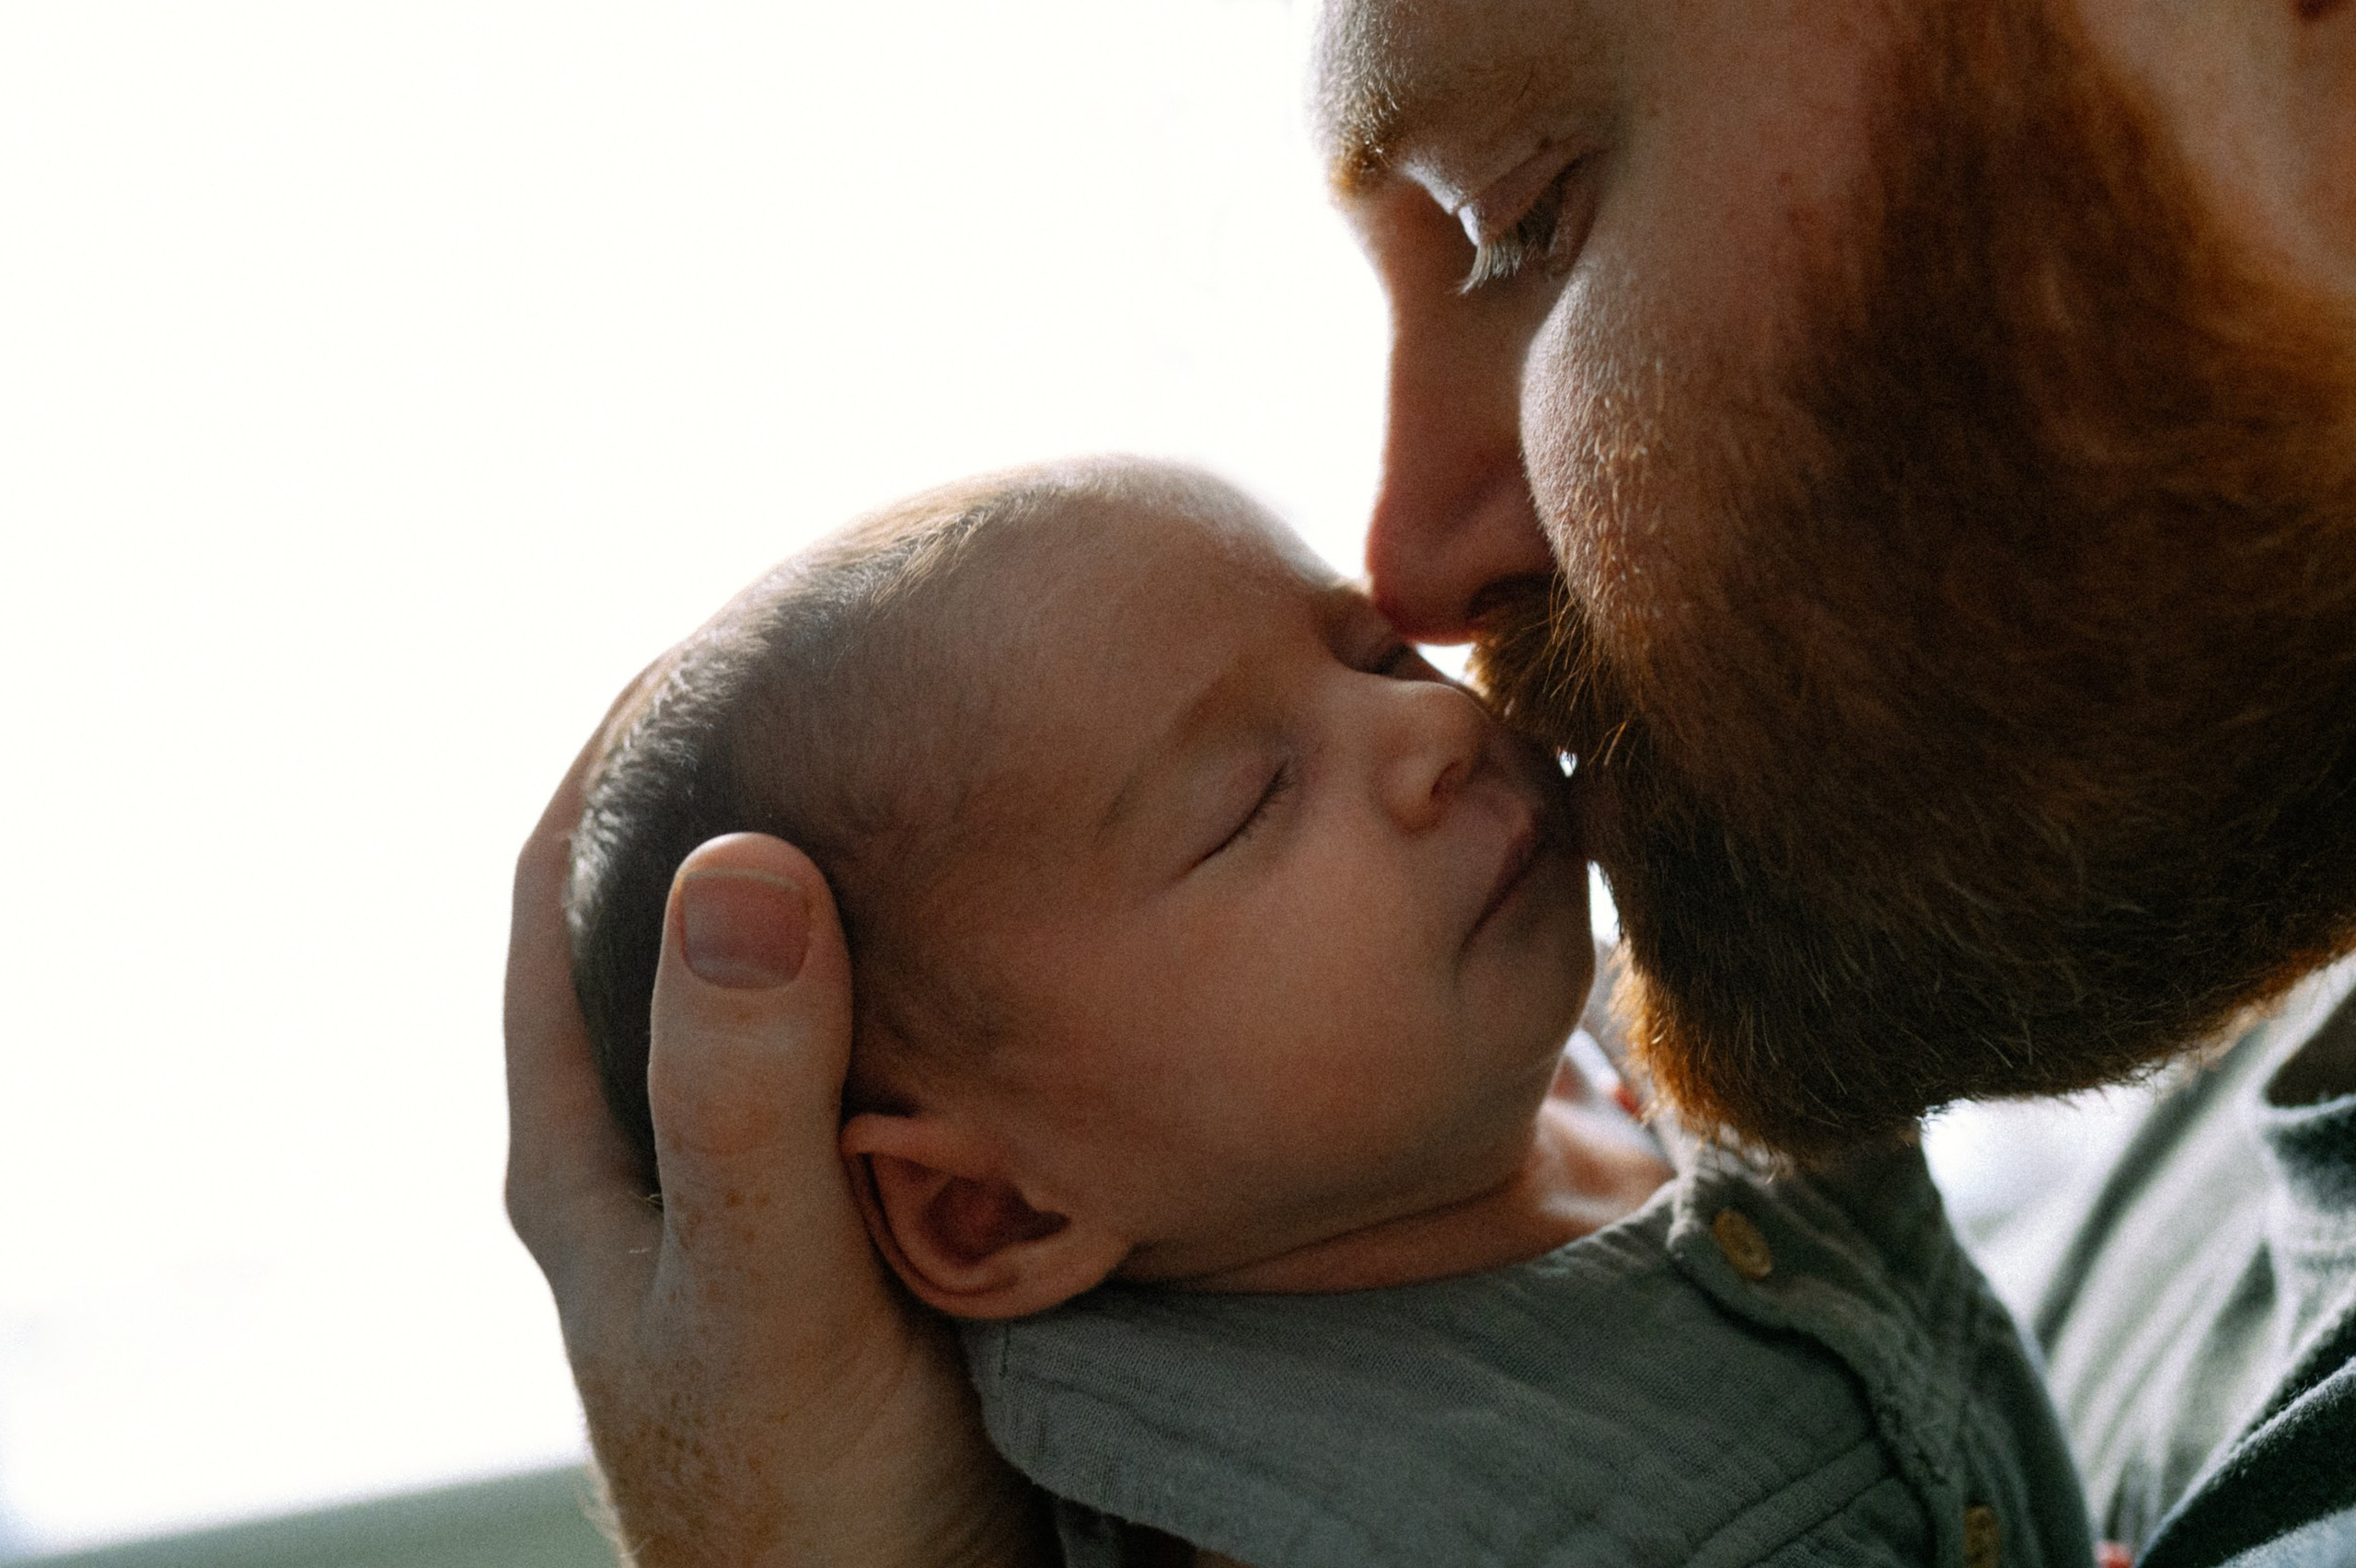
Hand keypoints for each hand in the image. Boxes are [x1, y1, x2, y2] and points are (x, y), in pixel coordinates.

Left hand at [504, 703, 1046, 1566]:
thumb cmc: (803, 1505)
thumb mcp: (766, 1287)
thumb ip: (745, 1094)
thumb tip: (739, 851)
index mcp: (590, 1145)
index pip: (560, 884)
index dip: (624, 742)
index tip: (724, 628)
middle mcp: (667, 1150)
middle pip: (678, 917)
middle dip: (748, 786)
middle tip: (864, 673)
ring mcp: (766, 1188)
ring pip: (792, 990)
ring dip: (851, 882)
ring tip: (953, 775)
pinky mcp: (866, 1229)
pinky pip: (886, 1061)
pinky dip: (933, 980)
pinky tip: (1021, 945)